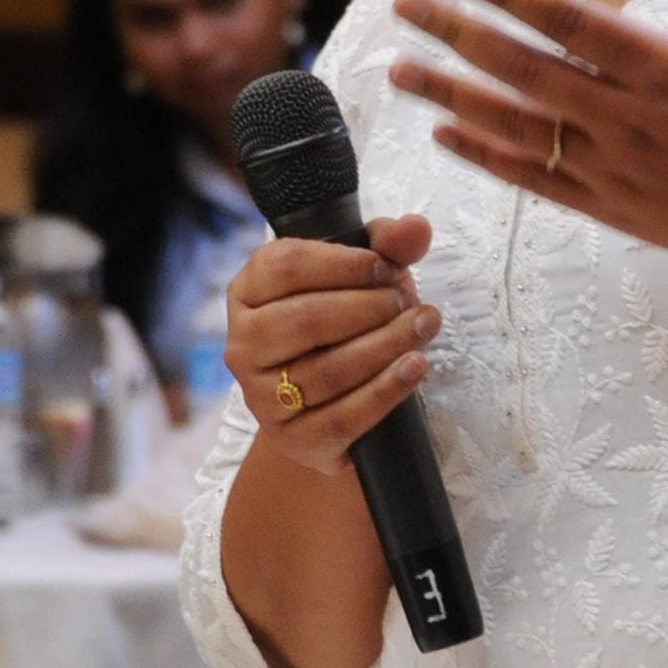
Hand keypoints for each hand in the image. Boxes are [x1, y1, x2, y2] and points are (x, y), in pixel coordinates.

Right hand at [225, 216, 438, 478]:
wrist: (330, 406)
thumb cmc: (342, 327)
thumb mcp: (360, 279)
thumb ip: (386, 247)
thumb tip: (416, 227)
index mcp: (248, 293)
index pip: (284, 266)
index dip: (344, 264)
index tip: (387, 268)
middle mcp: (243, 345)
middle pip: (306, 319)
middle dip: (369, 308)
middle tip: (411, 302)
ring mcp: (262, 397)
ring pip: (327, 370)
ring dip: (386, 346)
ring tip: (424, 328)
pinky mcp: (292, 439)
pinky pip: (343, 416)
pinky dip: (386, 390)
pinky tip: (414, 367)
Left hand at [387, 0, 667, 277]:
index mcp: (666, 71)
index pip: (571, 22)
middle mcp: (627, 120)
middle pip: (523, 70)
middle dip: (456, 33)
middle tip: (404, 2)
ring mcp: (611, 168)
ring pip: (513, 127)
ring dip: (449, 95)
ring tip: (397, 67)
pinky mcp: (606, 207)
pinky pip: (530, 178)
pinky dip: (483, 154)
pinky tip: (441, 131)